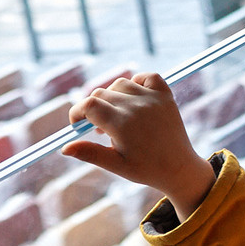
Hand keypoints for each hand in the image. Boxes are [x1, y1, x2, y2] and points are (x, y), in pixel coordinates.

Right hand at [63, 73, 215, 217]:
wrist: (179, 167)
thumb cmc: (145, 168)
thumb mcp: (115, 164)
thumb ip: (89, 153)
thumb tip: (65, 147)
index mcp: (122, 124)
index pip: (89, 105)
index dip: (77, 113)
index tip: (78, 126)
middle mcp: (137, 107)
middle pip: (101, 94)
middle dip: (93, 109)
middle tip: (99, 129)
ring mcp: (153, 99)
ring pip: (121, 84)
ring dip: (112, 96)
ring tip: (116, 117)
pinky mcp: (166, 96)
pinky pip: (148, 76)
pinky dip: (137, 81)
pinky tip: (134, 99)